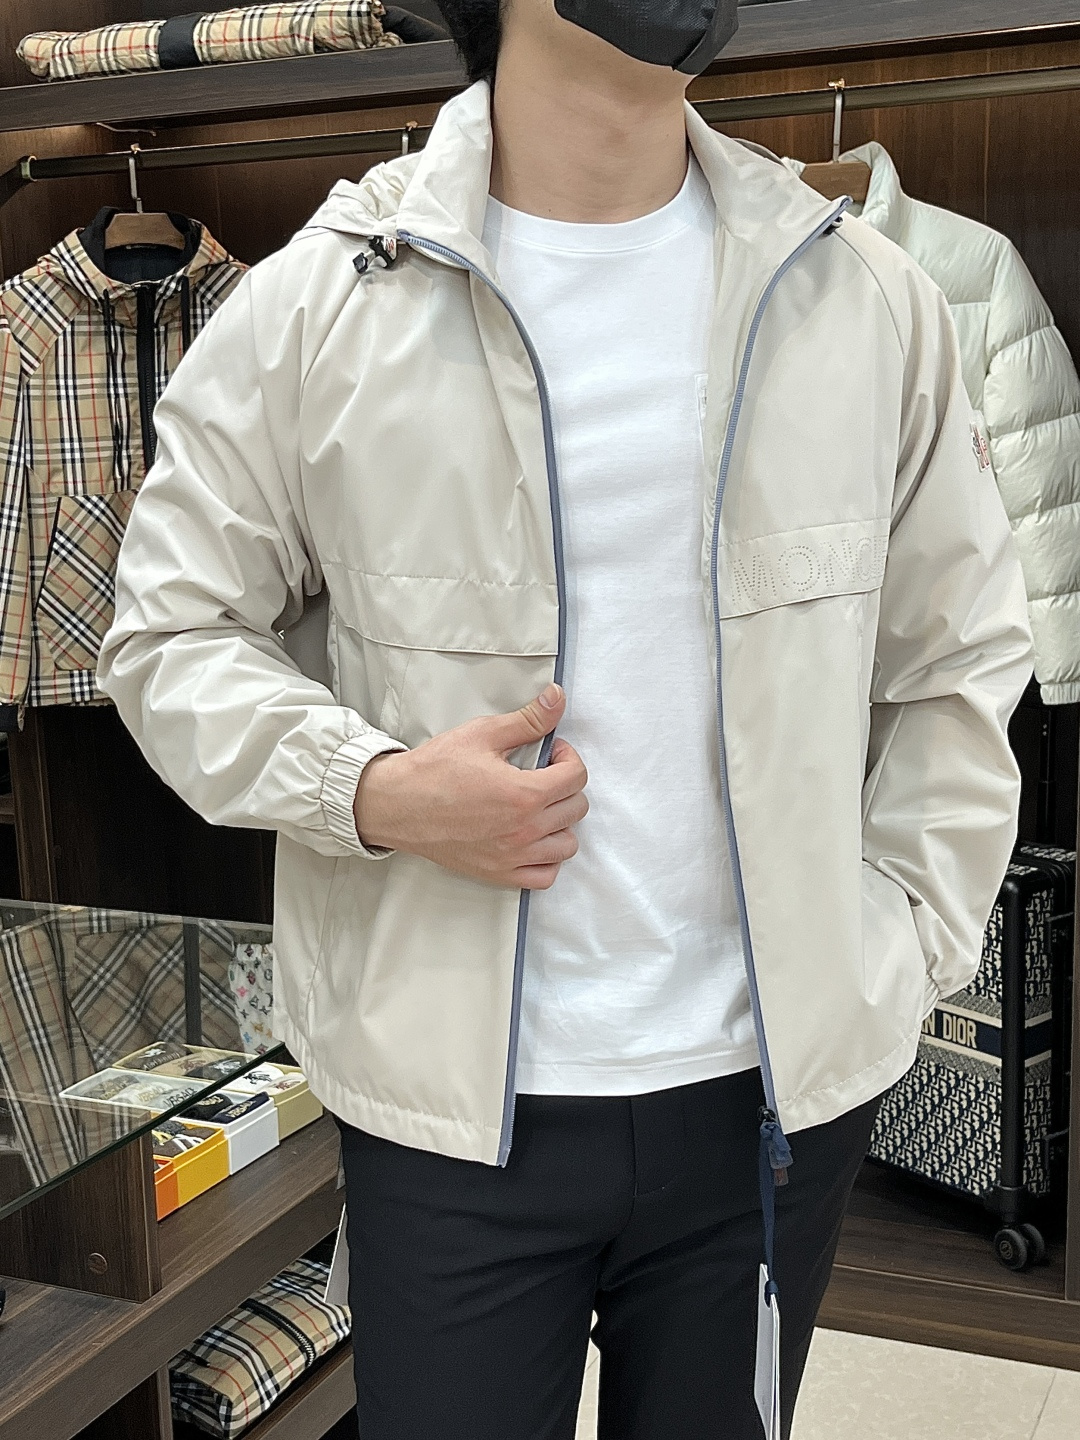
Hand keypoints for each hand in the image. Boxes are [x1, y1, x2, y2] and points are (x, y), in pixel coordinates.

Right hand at [354, 683, 587, 889]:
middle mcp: (524, 830)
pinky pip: (545, 876)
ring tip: (540, 807)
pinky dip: (547, 858)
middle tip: (543, 775)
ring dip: (561, 822)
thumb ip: (528, 720)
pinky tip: (533, 839)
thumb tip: (556, 699)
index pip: (576, 777)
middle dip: (566, 785)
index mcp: (524, 794)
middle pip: (576, 808)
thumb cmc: (434, 770)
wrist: (398, 804)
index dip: (568, 757)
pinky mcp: (499, 874)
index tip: (552, 753)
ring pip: (567, 844)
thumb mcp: (483, 734)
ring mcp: (513, 857)